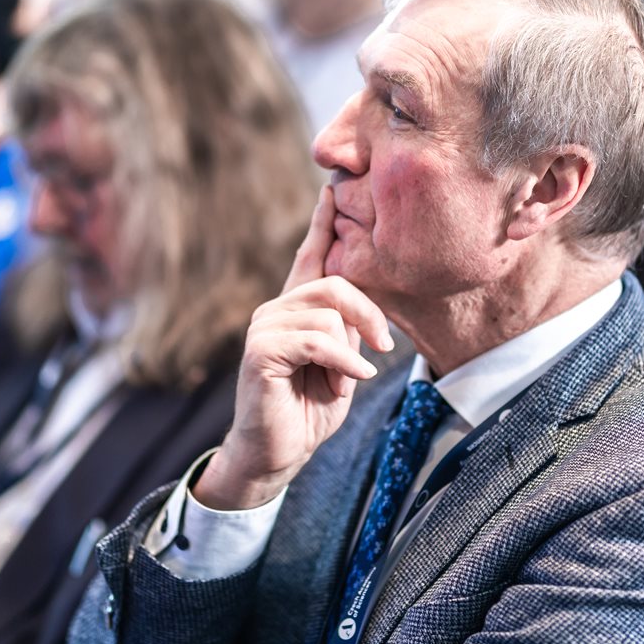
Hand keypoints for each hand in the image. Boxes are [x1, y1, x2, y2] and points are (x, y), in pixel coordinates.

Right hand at [194, 186, 393, 510]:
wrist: (278, 454)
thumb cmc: (310, 408)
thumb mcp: (342, 363)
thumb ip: (349, 330)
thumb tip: (366, 312)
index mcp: (295, 308)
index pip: (309, 255)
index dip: (321, 223)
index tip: (332, 189)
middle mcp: (276, 309)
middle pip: (333, 283)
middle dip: (368, 313)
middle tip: (383, 347)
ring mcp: (264, 327)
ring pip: (328, 314)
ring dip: (350, 353)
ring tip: (345, 381)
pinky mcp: (261, 351)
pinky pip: (317, 340)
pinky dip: (344, 362)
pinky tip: (350, 381)